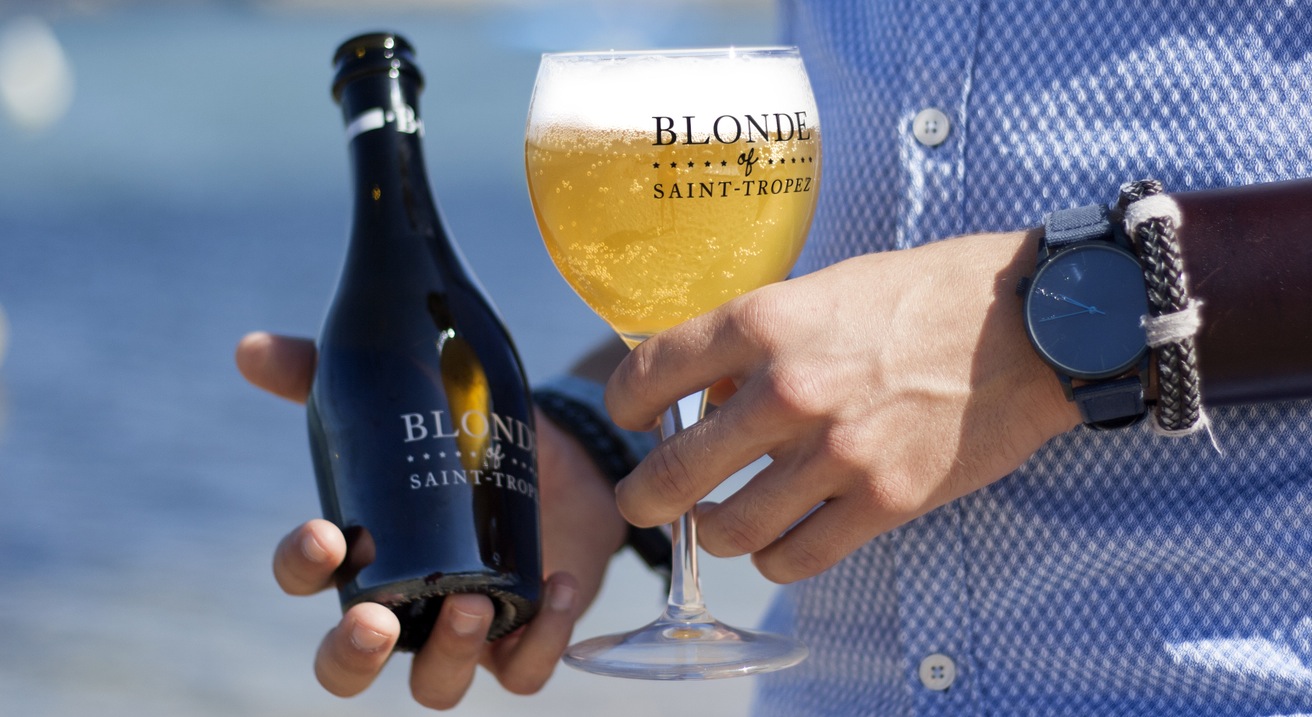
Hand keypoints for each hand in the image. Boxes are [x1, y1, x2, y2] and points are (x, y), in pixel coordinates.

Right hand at [235, 332, 625, 708]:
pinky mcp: (525, 638)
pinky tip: (558, 587)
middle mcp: (404, 605)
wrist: (568, 459)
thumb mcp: (407, 400)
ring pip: (434, 686)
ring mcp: (462, 630)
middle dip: (352, 656)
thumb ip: (331, 375)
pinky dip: (542, 642)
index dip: (305, 567)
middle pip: (349, 665)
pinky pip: (524, 672)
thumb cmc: (468, 440)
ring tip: (471, 603)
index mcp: (363, 556)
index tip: (326, 535)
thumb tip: (249, 348)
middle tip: (377, 621)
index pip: (309, 581)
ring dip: (447, 656)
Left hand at [604, 231, 1080, 583]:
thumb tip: (709, 386)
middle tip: (642, 502)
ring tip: (717, 523)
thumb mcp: (828, 287)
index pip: (651, 375)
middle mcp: (789, 390)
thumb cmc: (927, 294)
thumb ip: (761, 337)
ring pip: (729, 528)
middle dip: (643, 496)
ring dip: (712, 533)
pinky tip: (776, 541)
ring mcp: (836, 453)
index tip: (628, 417)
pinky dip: (774, 557)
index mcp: (766, 322)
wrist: (1030, 326)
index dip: (624, 403)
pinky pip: (795, 558)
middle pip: (673, 472)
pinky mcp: (884, 502)